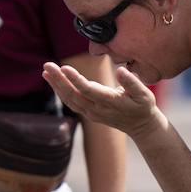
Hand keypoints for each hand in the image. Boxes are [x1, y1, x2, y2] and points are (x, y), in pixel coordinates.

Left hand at [42, 62, 160, 137]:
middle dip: (59, 80)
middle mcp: (97, 109)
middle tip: (47, 65)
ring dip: (56, 85)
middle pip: (74, 94)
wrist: (141, 126)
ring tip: (46, 70)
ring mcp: (91, 113)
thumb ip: (132, 82)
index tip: (64, 67)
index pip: (88, 90)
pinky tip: (52, 80)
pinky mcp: (88, 113)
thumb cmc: (143, 106)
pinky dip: (60, 92)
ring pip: (69, 100)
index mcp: (110, 102)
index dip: (75, 79)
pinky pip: (71, 102)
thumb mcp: (144, 94)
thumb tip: (120, 70)